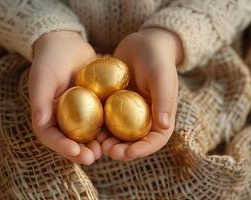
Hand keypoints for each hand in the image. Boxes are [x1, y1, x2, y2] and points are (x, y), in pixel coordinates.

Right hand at [29, 31, 99, 164]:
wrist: (66, 44)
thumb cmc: (49, 59)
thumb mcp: (42, 77)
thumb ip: (40, 101)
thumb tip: (41, 124)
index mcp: (46, 116)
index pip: (50, 137)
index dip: (61, 147)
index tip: (76, 152)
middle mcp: (62, 118)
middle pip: (70, 141)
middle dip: (81, 152)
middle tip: (93, 157)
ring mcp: (79, 113)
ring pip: (87, 134)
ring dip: (96, 144)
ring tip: (108, 150)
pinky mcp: (94, 106)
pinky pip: (100, 120)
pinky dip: (108, 128)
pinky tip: (119, 133)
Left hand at [102, 28, 182, 160]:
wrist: (142, 43)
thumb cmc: (156, 58)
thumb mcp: (162, 76)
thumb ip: (164, 100)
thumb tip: (164, 126)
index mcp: (161, 117)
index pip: (154, 140)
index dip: (141, 150)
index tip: (126, 153)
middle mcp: (145, 119)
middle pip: (134, 142)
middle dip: (121, 150)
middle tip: (107, 150)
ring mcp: (128, 113)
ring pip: (118, 134)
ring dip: (107, 142)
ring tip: (95, 144)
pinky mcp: (114, 105)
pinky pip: (106, 119)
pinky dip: (98, 126)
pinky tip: (86, 128)